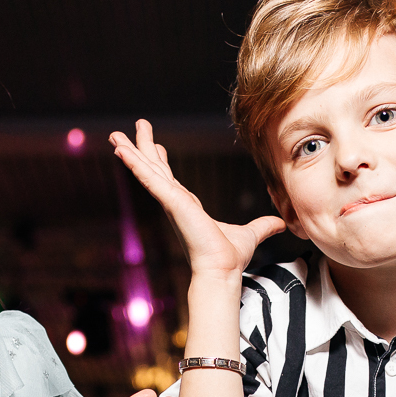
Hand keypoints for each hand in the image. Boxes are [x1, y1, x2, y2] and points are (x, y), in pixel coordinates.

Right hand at [111, 120, 284, 277]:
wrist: (223, 269)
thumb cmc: (230, 258)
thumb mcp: (251, 234)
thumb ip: (263, 226)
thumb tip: (280, 224)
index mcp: (188, 206)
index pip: (171, 179)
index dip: (161, 161)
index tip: (155, 145)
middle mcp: (176, 202)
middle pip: (155, 168)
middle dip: (142, 147)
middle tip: (133, 127)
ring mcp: (171, 202)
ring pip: (147, 170)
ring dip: (131, 151)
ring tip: (115, 134)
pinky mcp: (172, 202)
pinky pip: (150, 179)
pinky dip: (135, 164)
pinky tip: (122, 150)